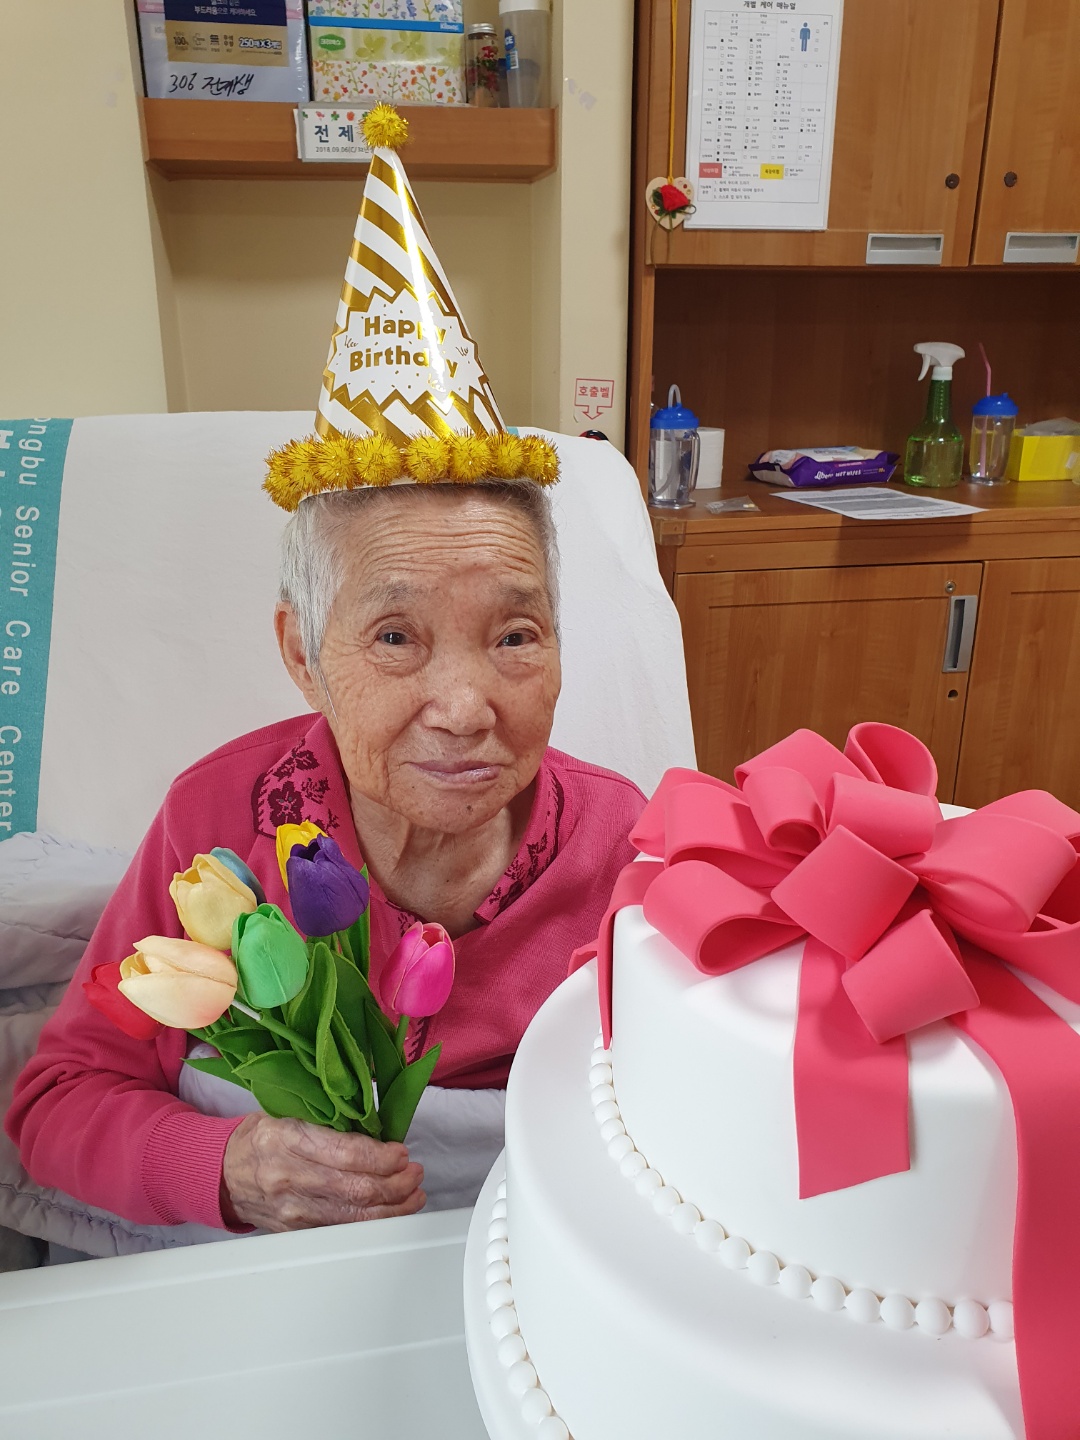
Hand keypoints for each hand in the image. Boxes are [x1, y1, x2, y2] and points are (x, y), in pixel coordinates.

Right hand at [221, 1113, 425, 1230]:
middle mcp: (290, 1178)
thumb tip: (378, 1134)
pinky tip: (390, 1214)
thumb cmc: (259, 1139)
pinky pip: (340, 1231)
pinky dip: (371, 1224)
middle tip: (415, 1174)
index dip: (381, 1157)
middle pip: (355, 1189)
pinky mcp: (294, 1232)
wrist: (222, 1173)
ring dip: (392, 1208)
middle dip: (395, 1184)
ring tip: (413, 1196)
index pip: (346, 1154)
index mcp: (288, 1140)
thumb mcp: (289, 1116)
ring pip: (353, 1217)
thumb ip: (329, 1126)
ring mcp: (292, 1210)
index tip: (401, 1153)